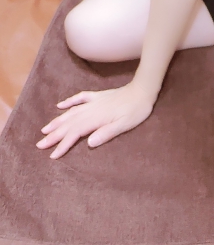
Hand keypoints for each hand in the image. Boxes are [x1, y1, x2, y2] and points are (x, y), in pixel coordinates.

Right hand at [36, 81, 155, 158]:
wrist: (143, 90)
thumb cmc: (136, 110)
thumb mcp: (125, 124)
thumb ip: (107, 133)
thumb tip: (89, 143)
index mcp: (97, 118)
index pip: (75, 134)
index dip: (63, 145)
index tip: (52, 155)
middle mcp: (91, 109)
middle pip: (69, 124)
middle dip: (54, 135)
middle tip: (40, 144)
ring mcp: (94, 101)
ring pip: (71, 112)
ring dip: (57, 121)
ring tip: (44, 129)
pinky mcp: (98, 96)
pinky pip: (79, 98)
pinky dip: (69, 102)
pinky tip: (60, 106)